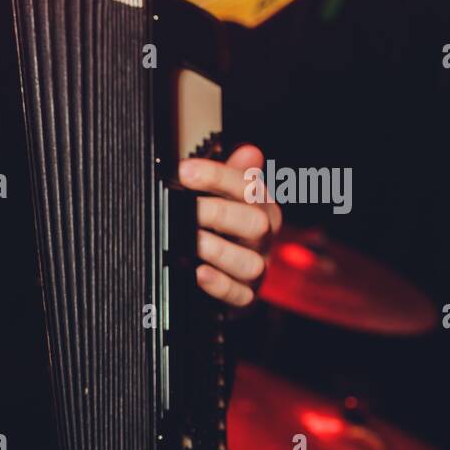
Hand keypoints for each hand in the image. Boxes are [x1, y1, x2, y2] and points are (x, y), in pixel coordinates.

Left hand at [179, 144, 281, 307]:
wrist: (235, 275)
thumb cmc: (229, 229)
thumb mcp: (231, 199)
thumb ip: (233, 176)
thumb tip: (248, 152)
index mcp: (262, 207)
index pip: (248, 187)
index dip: (217, 176)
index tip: (185, 170)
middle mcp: (264, 237)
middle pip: (255, 224)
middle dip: (219, 214)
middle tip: (188, 209)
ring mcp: (257, 268)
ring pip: (249, 262)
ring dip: (219, 251)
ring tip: (193, 242)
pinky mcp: (246, 297)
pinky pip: (238, 295)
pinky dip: (219, 285)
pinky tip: (200, 274)